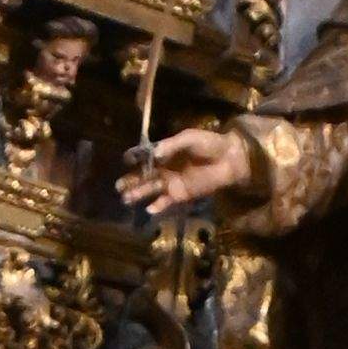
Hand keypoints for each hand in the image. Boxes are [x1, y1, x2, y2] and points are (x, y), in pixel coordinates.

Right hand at [118, 123, 256, 220]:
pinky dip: (157, 206)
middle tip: (118, 186)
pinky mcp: (181, 195)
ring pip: (150, 189)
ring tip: (125, 198)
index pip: (146, 156)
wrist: (229, 159)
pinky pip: (165, 201)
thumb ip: (171, 145)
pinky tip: (148, 210)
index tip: (126, 160)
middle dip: (131, 180)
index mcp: (165, 152)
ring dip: (138, 194)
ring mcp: (172, 182)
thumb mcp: (189, 138)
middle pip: (144, 175)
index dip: (135, 158)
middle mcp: (165, 168)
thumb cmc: (210, 144)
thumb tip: (154, 153)